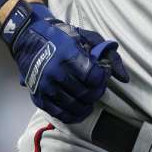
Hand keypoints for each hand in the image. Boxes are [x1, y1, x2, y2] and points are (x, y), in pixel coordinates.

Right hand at [0, 1, 129, 122]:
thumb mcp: (87, 37)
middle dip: (96, 92)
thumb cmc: (61, 36)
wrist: (27, 37)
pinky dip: (73, 116)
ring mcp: (45, 86)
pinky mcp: (38, 96)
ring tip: (90, 100)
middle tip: (97, 87)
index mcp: (68, 55)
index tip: (101, 74)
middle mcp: (55, 72)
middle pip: (85, 93)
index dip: (102, 78)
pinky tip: (80, 111)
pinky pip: (59, 114)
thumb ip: (109, 54)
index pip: (94, 77)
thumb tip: (124, 78)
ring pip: (74, 106)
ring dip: (87, 105)